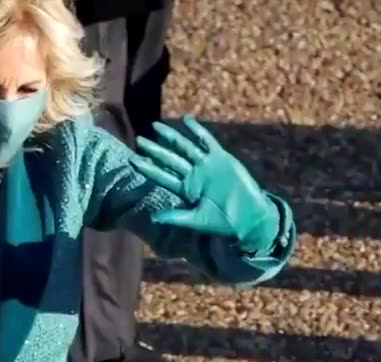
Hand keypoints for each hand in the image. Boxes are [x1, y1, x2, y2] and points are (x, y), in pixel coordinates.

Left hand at [132, 115, 280, 254]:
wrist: (248, 216)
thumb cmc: (222, 221)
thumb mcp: (196, 220)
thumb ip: (175, 217)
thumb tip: (153, 218)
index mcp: (184, 189)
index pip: (161, 176)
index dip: (147, 168)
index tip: (133, 160)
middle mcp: (192, 175)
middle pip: (169, 159)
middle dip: (154, 150)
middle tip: (139, 140)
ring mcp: (206, 165)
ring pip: (185, 147)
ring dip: (171, 137)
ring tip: (155, 126)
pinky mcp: (221, 158)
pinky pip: (207, 141)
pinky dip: (197, 130)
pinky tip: (187, 119)